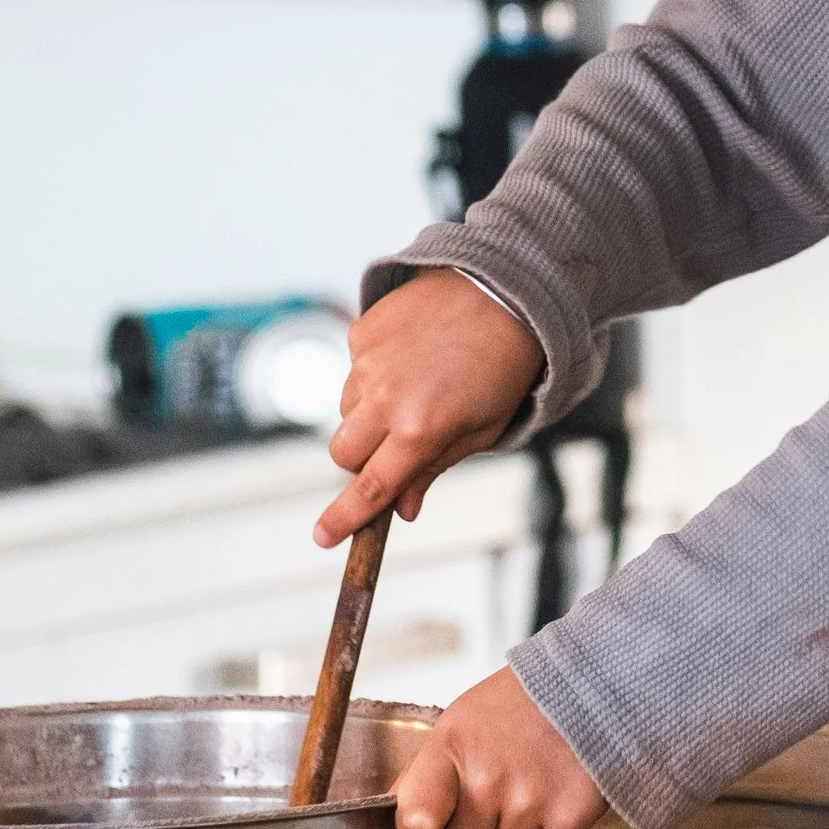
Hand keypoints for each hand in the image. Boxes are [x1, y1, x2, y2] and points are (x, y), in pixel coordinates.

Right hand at [316, 269, 543, 546]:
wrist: (504, 292)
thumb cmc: (502, 365)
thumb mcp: (482, 430)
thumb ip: (433, 469)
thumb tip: (401, 507)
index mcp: (420, 430)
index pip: (370, 488)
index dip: (344, 518)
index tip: (323, 537)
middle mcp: (386, 398)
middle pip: (343, 455)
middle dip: (360, 464)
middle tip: (395, 448)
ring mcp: (368, 362)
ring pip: (345, 413)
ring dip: (367, 418)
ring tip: (417, 390)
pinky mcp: (362, 332)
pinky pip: (352, 371)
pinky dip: (373, 377)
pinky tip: (411, 359)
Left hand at [393, 667, 605, 828]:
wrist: (591, 682)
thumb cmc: (519, 704)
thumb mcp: (461, 723)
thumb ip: (427, 774)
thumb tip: (402, 825)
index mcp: (452, 749)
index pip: (413, 820)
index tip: (429, 824)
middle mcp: (489, 779)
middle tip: (485, 815)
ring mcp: (531, 802)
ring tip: (528, 790)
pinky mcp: (571, 817)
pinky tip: (554, 796)